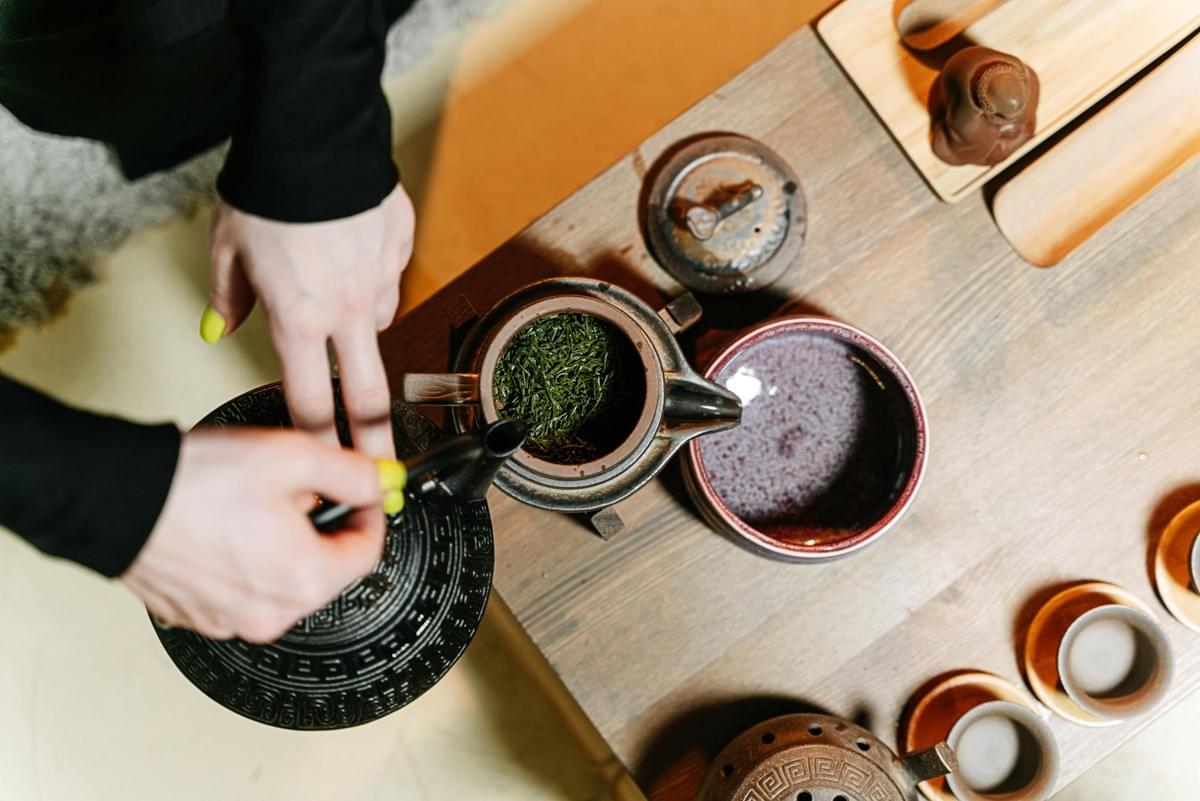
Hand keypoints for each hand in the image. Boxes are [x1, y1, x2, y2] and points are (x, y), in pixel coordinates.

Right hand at [122, 428, 403, 642]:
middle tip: (297, 490)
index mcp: (305, 581)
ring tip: (252, 505)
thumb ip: (350, 472)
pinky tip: (224, 527)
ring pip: (285, 578)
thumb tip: (380, 482)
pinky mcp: (201, 617)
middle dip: (322, 527)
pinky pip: (244, 588)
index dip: (369, 512)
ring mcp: (233, 621)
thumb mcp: (292, 457)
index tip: (361, 490)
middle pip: (327, 569)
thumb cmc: (193, 483)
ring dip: (283, 543)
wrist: (115, 500)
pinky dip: (245, 560)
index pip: (369, 551)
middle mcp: (272, 614)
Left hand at [204, 184, 414, 458]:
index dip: (318, 444)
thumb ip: (230, 298)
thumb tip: (221, 327)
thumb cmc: (268, 192)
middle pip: (367, 396)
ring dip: (360, 326)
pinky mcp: (400, 251)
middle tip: (387, 474)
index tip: (329, 472)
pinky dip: (373, 279)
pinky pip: (389, 280)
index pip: (308, 402)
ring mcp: (379, 282)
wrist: (315, 139)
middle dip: (377, 443)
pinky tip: (355, 255)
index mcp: (299, 320)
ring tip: (336, 293)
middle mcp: (346, 312)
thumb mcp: (228, 249)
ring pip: (377, 325)